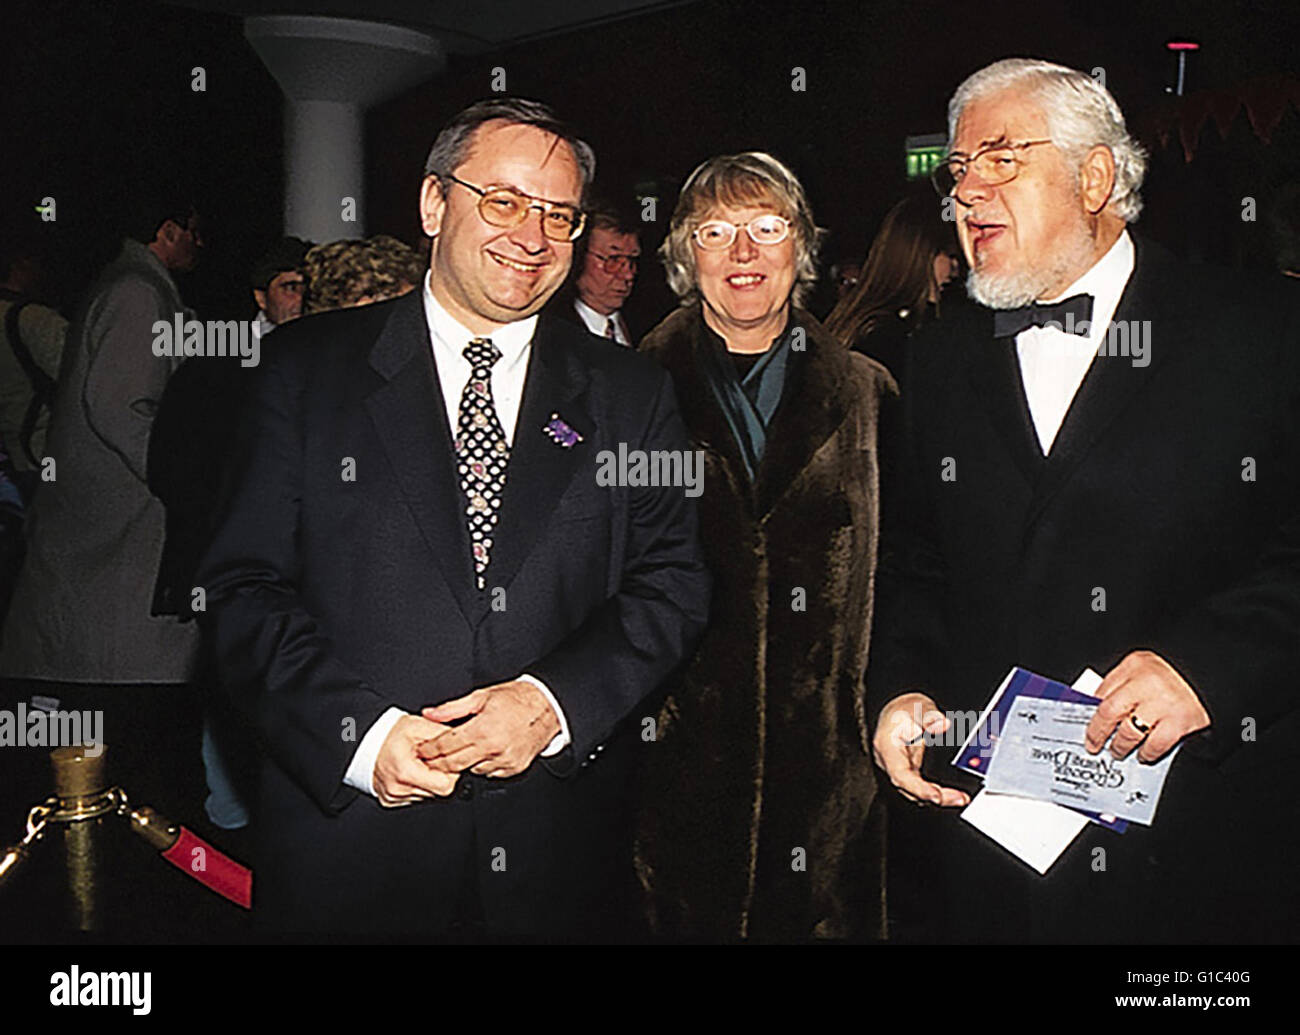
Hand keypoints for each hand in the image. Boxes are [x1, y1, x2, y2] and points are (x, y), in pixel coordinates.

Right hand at [373, 714, 460, 806]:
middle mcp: (397, 789)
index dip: (450, 771)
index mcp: (405, 772)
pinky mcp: (390, 801)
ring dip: (428, 780)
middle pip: (437, 792)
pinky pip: (415, 797)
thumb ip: (444, 736)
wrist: (363, 741)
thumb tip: (463, 744)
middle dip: (440, 775)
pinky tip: (411, 771)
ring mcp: (392, 797)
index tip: (445, 759)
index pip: (446, 785)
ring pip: (427, 795)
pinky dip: (417, 785)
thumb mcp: (420, 726)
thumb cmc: (388, 733)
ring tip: (418, 763)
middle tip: (430, 759)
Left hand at [416, 680, 560, 778]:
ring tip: (456, 754)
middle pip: (453, 764)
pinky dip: (480, 766)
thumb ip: (452, 708)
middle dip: (437, 763)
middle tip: (428, 760)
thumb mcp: (480, 696)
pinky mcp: (513, 769)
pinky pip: (488, 773)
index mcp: (482, 729)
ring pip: (470, 771)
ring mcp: (504, 761)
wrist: (546, 708)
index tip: (421, 750)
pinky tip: (480, 754)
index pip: (446, 746)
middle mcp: (492, 748)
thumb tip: (429, 714)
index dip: (429, 750)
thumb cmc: (515, 699)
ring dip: (460, 765)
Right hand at [871, 692, 969, 806]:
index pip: (900, 775)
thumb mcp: (917, 706)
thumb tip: (943, 724)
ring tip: (961, 797)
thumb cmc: (903, 709)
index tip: (936, 796)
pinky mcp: (912, 774)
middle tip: (960, 798)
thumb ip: (930, 716)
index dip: (918, 788)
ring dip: (939, 798)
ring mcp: (901, 771)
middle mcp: (891, 764)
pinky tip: (955, 794)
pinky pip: (923, 788)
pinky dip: (938, 793)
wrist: (899, 710)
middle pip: (910, 789)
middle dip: (936, 797)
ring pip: (917, 793)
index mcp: (886, 748)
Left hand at [1085, 650, 1209, 761]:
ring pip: (1129, 732)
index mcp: (1134, 665)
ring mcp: (1163, 704)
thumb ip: (1126, 682)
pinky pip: (1155, 744)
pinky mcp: (1180, 722)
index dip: (1090, 710)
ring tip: (1117, 751)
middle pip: (1109, 712)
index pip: (1102, 691)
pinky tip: (1143, 754)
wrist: (1218, 671)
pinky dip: (1146, 752)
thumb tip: (1100, 706)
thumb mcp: (1147, 667)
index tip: (1085, 723)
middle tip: (1093, 744)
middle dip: (1097, 732)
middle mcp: (1146, 683)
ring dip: (1120, 746)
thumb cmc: (1180, 671)